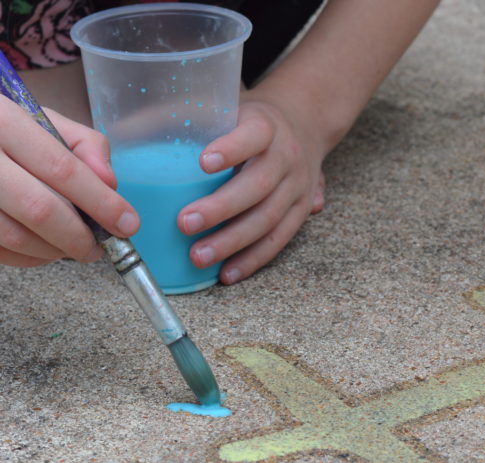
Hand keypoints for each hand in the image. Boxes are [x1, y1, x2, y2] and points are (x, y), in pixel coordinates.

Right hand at [0, 98, 139, 266]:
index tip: (128, 224)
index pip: (62, 169)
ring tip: (73, 246)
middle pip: (40, 209)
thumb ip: (86, 145)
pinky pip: (1, 251)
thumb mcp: (46, 121)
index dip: (101, 203)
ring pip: (17, 236)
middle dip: (80, 237)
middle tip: (99, 247)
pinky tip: (45, 247)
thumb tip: (110, 183)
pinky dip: (30, 257)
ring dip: (56, 250)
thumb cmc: (9, 131)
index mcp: (5, 122)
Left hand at [176, 95, 327, 284]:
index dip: (231, 149)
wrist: (304, 126)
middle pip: (259, 186)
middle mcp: (287, 157)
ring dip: (233, 241)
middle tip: (184, 223)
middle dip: (222, 208)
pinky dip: (252, 259)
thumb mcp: (223, 107)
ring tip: (199, 256)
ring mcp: (298, 187)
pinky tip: (227, 273)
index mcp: (266, 126)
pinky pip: (278, 239)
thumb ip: (180, 118)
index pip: (253, 136)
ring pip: (268, 218)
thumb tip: (120, 135)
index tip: (203, 162)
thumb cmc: (248, 120)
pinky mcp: (301, 211)